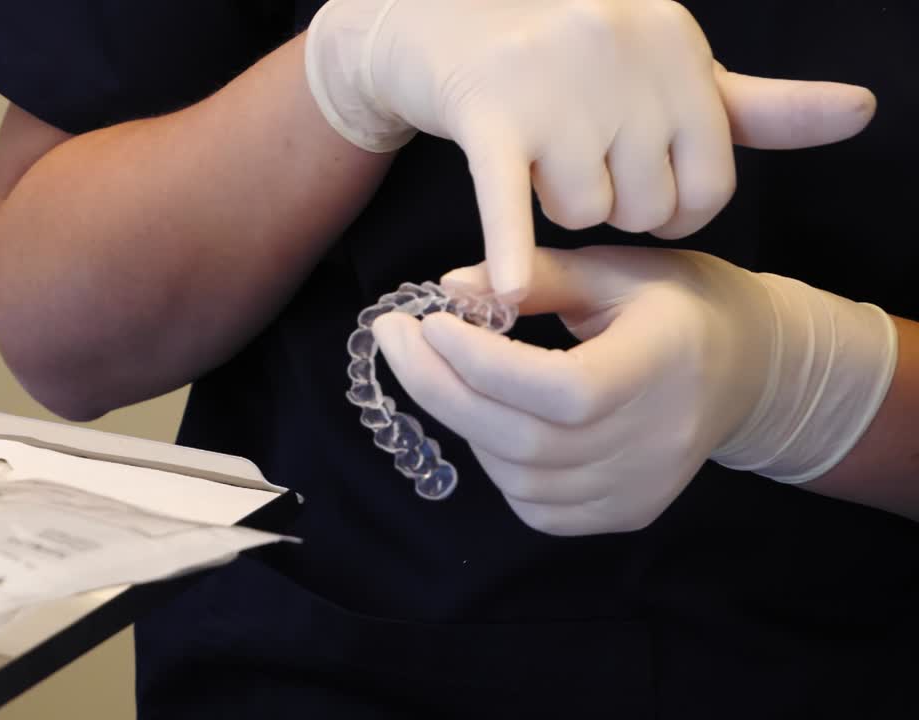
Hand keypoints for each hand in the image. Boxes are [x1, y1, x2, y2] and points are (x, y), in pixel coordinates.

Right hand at [306, 0, 876, 300]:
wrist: (438, 23)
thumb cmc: (564, 60)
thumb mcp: (665, 71)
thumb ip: (754, 106)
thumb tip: (861, 112)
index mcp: (675, 42)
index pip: (708, 183)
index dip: (671, 209)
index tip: (635, 191)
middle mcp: (622, 52)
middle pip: (645, 205)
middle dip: (610, 206)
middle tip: (572, 164)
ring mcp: (554, 83)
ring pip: (584, 213)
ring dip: (557, 210)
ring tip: (533, 161)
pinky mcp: (489, 114)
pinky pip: (509, 200)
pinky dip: (508, 247)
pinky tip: (502, 289)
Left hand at [371, 247, 895, 535]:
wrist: (750, 370)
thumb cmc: (677, 304)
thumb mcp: (615, 268)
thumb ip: (536, 276)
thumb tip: (451, 286)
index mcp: (663, 366)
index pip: (559, 389)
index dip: (481, 361)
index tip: (426, 319)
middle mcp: (656, 442)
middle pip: (524, 439)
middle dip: (437, 385)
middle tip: (393, 338)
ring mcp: (640, 490)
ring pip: (518, 476)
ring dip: (460, 420)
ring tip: (441, 368)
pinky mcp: (624, 514)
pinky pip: (534, 505)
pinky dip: (493, 461)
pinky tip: (484, 415)